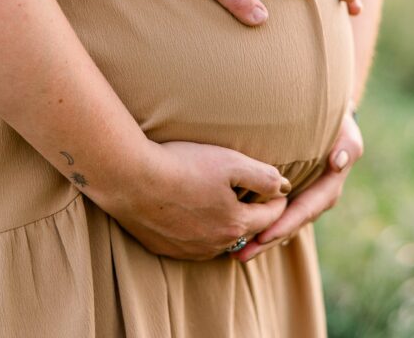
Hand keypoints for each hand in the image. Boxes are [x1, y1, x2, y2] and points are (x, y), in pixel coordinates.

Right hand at [97, 140, 291, 260]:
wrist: (130, 179)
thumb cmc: (181, 165)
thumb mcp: (231, 162)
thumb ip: (263, 176)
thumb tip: (283, 186)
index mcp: (236, 224)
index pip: (271, 217)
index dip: (278, 200)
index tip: (278, 189)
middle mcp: (215, 245)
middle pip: (245, 231)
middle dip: (253, 215)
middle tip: (254, 198)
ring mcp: (188, 250)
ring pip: (218, 240)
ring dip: (224, 224)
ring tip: (221, 203)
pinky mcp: (164, 248)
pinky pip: (190, 243)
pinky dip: (197, 230)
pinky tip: (190, 212)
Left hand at [231, 110, 363, 262]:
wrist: (328, 122)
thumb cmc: (336, 125)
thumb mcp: (346, 132)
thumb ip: (347, 146)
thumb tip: (338, 163)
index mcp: (328, 189)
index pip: (305, 210)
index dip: (285, 224)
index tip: (264, 236)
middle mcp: (315, 200)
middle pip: (289, 225)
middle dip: (266, 241)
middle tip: (241, 254)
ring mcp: (302, 201)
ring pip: (281, 225)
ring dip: (259, 240)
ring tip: (235, 253)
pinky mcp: (289, 197)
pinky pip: (275, 216)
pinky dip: (259, 227)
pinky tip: (240, 239)